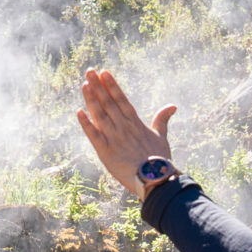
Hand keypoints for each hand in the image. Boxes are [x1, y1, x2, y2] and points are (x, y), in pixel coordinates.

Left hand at [75, 68, 175, 197]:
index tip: (104, 72)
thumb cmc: (159, 160)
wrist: (155, 180)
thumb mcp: (161, 137)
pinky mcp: (106, 152)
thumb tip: (172, 105)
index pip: (121, 99)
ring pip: (100, 115)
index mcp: (135, 122)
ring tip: (84, 84)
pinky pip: (93, 135)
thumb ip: (162, 120)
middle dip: (98, 86)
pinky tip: (79, 112)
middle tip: (89, 71)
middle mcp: (123, 127)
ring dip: (91, 99)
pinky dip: (86, 124)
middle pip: (108, 103)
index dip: (112, 85)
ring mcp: (114, 138)